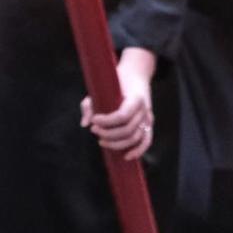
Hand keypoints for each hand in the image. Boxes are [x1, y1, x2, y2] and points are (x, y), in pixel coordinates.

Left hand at [81, 46, 157, 160]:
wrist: (136, 76)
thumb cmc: (116, 83)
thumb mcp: (101, 89)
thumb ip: (90, 105)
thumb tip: (85, 124)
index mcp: (136, 99)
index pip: (122, 116)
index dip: (106, 122)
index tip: (94, 120)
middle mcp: (144, 110)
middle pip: (127, 130)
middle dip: (108, 133)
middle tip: (94, 130)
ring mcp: (148, 119)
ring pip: (135, 138)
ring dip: (117, 143)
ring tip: (101, 140)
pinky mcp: (148, 125)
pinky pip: (146, 141)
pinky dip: (138, 151)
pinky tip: (126, 156)